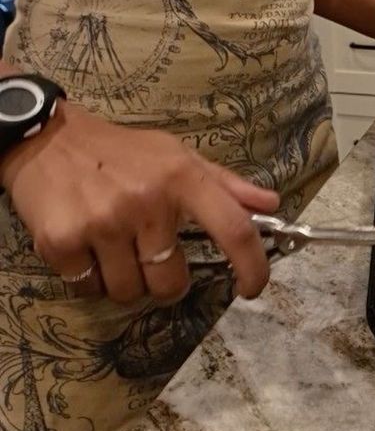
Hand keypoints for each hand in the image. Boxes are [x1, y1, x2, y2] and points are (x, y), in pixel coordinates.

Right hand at [0, 101, 278, 303]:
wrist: (48, 138)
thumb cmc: (122, 151)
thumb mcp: (176, 155)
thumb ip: (224, 184)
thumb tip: (270, 203)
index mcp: (181, 177)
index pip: (233, 228)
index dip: (252, 266)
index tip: (252, 288)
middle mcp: (145, 200)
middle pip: (171, 282)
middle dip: (163, 278)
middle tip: (148, 252)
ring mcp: (102, 222)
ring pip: (129, 292)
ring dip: (124, 279)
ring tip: (113, 245)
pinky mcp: (62, 241)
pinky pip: (89, 289)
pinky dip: (89, 277)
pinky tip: (86, 245)